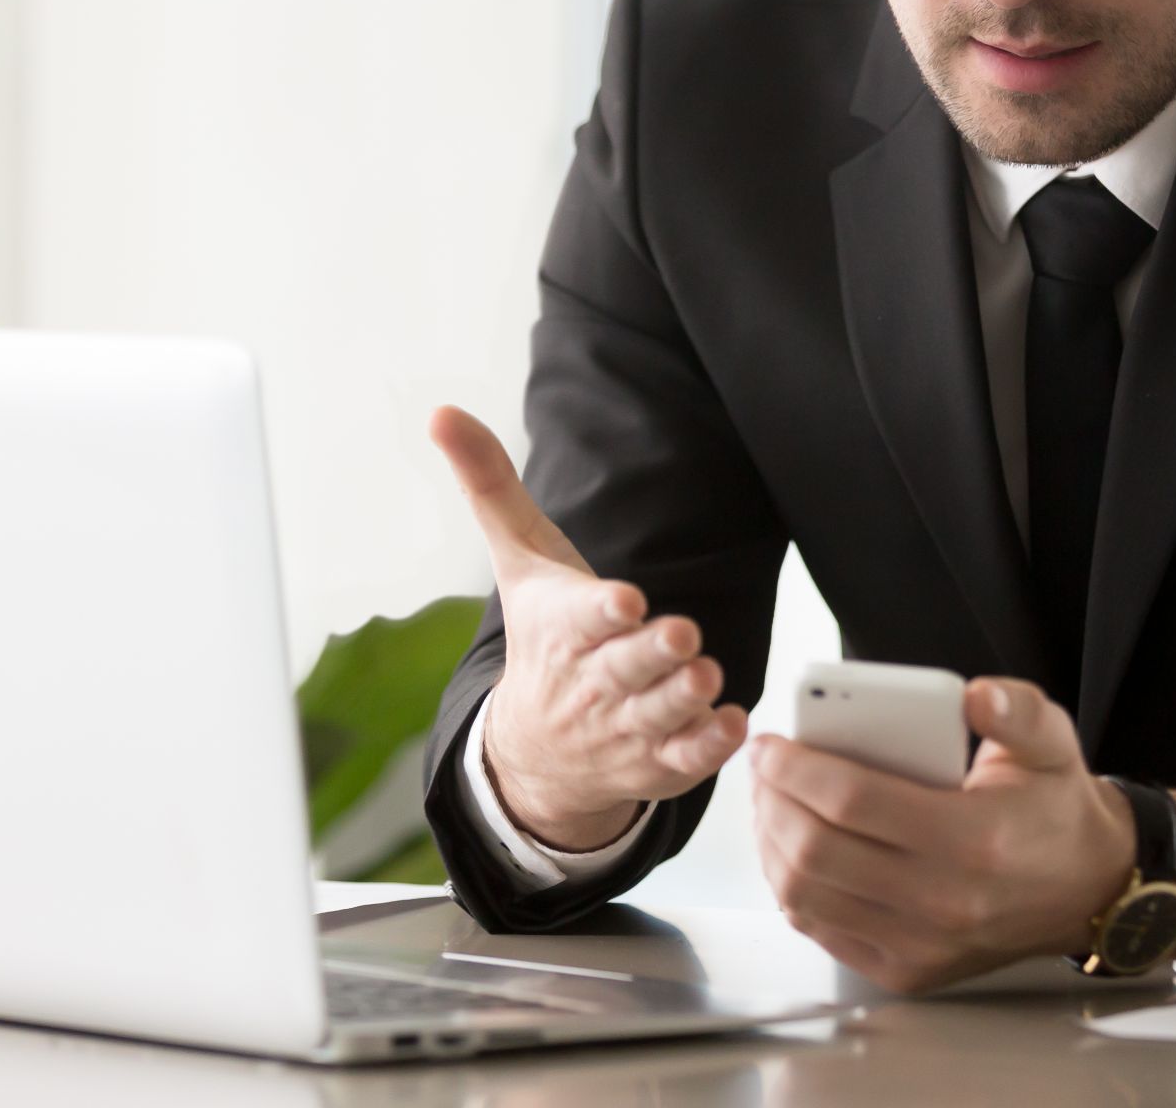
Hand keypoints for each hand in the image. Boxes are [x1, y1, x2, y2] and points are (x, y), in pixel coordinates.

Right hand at [431, 406, 747, 848]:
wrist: (532, 752)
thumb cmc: (540, 635)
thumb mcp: (518, 562)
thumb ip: (491, 485)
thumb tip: (442, 411)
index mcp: (563, 630)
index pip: (581, 619)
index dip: (601, 611)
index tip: (625, 601)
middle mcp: (593, 682)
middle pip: (625, 668)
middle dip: (653, 653)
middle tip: (684, 635)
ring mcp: (625, 726)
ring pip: (658, 715)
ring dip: (684, 699)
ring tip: (707, 676)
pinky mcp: (656, 763)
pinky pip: (685, 760)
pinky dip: (709, 747)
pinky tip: (733, 723)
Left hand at [751, 675, 1132, 992]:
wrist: (1086, 888)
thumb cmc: (1053, 808)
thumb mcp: (1050, 741)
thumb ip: (1013, 709)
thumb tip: (973, 696)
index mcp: (976, 840)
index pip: (853, 802)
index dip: (796, 769)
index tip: (770, 744)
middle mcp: (946, 903)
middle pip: (818, 851)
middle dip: (770, 801)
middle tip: (761, 768)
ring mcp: (923, 946)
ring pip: (808, 897)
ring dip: (771, 844)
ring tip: (768, 803)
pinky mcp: (908, 971)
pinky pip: (822, 930)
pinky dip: (791, 888)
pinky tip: (789, 848)